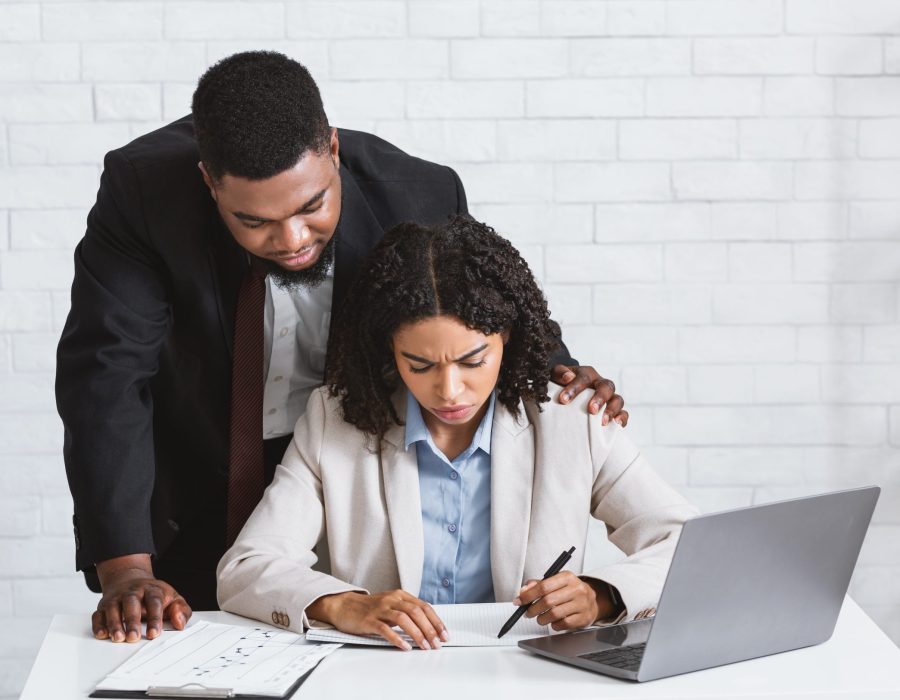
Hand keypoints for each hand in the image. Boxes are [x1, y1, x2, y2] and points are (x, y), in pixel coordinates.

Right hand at [93, 554, 190, 641]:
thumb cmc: (154, 595)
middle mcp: (133, 592)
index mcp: (152, 589)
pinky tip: (102, 634)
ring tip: (118, 638)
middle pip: (131, 603)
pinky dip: (98, 624)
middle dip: (132, 621)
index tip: (154, 633)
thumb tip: (180, 623)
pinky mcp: (103, 606)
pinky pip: (98, 614)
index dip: (154, 618)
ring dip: (114, 623)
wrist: (130, 579)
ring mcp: (117, 598)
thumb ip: (181, 610)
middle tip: (134, 637)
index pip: (154, 602)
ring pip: (113, 608)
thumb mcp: (173, 598)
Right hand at [307, 589, 447, 650]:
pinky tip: (405, 646)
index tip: (444, 634)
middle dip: (430, 629)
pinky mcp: (369, 620)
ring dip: (417, 634)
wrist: (344, 606)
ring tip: (425, 646)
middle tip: (437, 643)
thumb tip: (428, 626)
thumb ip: (407, 611)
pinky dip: (397, 638)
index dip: (436, 621)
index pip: (424, 606)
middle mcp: (392, 599)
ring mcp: (380, 609)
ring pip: (404, 619)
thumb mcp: (391, 605)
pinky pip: (385, 629)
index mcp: (400, 595)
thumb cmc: (370, 608)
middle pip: (416, 612)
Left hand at [513, 571, 614, 630]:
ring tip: (540, 618)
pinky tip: (553, 622)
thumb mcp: (556, 582)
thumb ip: (538, 584)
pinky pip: (563, 624)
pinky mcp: (584, 617)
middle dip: (533, 609)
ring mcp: (582, 604)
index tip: (519, 601)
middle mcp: (576, 589)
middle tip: (528, 612)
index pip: (543, 586)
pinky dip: (554, 625)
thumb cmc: (570, 591)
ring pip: (554, 614)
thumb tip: (524, 591)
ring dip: (542, 619)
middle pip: (548, 601)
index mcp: (567, 577)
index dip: (528, 595)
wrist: (592, 601)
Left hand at [551, 364, 627, 425]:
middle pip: (607, 387)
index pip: (585, 378)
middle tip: (591, 410)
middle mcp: (600, 384)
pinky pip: (624, 413)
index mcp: (587, 374)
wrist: (565, 394)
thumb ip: (559, 373)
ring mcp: (609, 397)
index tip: (563, 400)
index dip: (575, 388)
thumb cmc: (561, 385)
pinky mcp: (614, 410)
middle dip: (600, 398)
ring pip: (618, 399)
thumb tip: (568, 377)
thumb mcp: (556, 376)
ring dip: (612, 410)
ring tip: (603, 422)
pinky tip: (617, 424)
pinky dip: (622, 417)